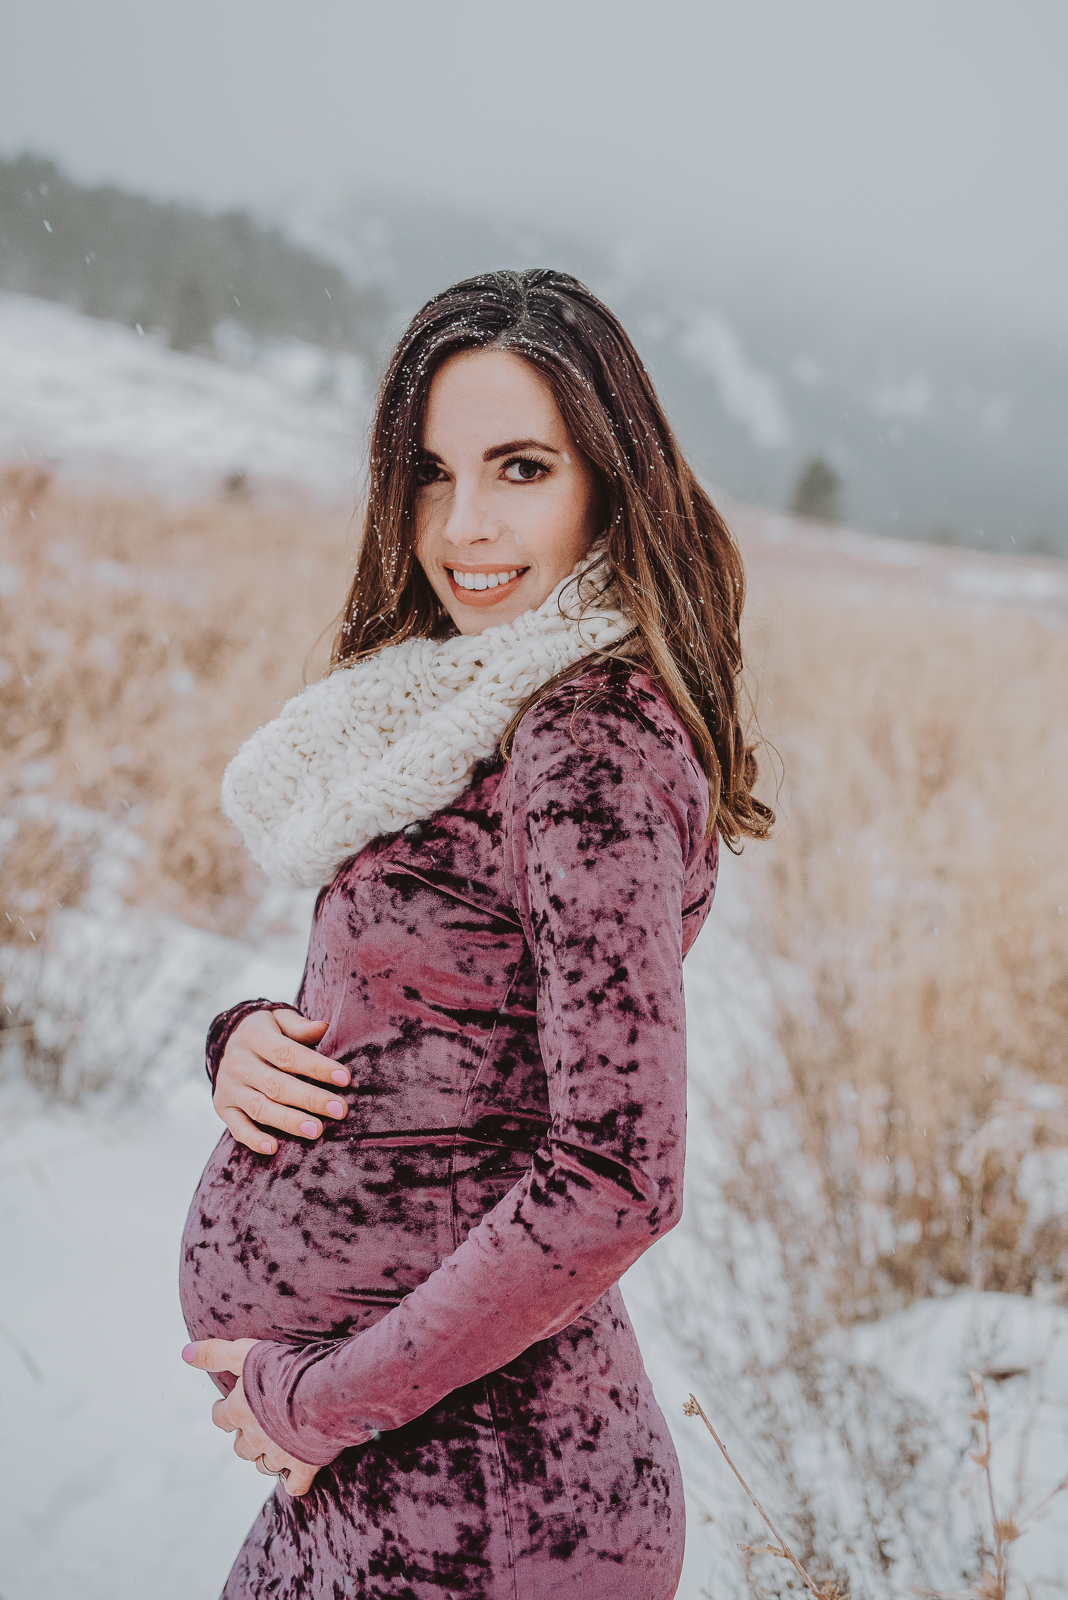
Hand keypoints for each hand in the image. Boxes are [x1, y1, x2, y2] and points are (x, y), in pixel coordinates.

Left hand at [183, 1338, 320, 1496]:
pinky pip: (294, 1484)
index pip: (220, 1418)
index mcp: (240, 1411)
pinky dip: (293, 1482)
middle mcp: (255, 1436)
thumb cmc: (285, 1369)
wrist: (322, 1392)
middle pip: (241, 1447)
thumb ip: (216, 1353)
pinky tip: (294, 1477)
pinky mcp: (304, 1463)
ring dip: (266, 1457)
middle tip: (254, 1427)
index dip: (223, 1412)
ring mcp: (280, 1453)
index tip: (226, 1406)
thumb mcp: (246, 1353)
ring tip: (275, 1447)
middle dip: (245, 1439)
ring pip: (265, 1465)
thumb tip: (185, 1353)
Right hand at [214, 1008, 349, 1154]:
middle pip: (276, 1084)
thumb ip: (300, 1026)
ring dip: (289, 1121)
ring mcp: (229, 1087)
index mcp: (255, 1037)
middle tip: (339, 1110)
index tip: (345, 1078)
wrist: (228, 1040)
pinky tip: (274, 1148)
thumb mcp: (280, 1020)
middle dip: (310, 1099)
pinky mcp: (223, 1107)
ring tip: (316, 1131)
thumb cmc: (268, 1031)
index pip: (288, 1054)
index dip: (317, 1067)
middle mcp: (239, 1063)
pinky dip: (253, 1139)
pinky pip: (237, 1127)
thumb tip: (323, 1027)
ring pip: (260, 1108)